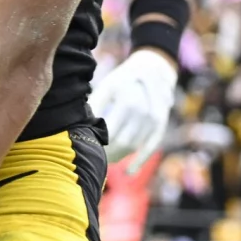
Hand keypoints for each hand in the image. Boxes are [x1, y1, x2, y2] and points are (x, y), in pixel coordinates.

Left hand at [93, 48, 178, 170]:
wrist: (153, 69)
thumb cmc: (123, 80)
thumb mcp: (107, 87)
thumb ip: (95, 107)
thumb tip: (80, 127)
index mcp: (128, 101)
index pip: (111, 133)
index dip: (99, 145)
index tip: (87, 149)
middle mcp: (144, 111)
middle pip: (123, 144)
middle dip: (108, 154)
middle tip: (95, 157)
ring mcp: (154, 120)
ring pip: (134, 148)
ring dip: (120, 157)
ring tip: (106, 159)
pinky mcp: (160, 126)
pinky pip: (149, 148)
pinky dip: (139, 161)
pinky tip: (129, 171)